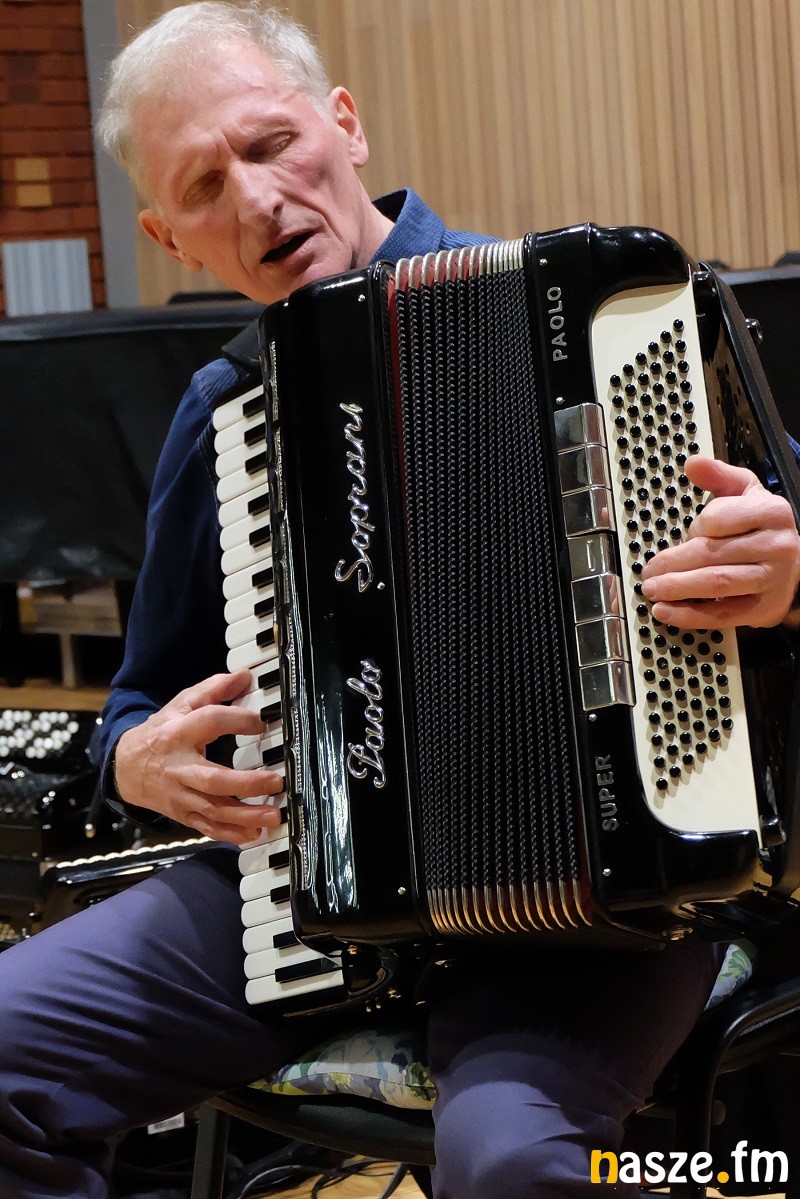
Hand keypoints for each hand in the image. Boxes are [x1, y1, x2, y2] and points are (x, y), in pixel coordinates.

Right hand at [113, 669, 283, 843]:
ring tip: (273, 816)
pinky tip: (253, 834)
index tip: (262, 724)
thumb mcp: (180, 705)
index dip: (238, 720)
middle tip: (276, 781)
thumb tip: (244, 676)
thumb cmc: (160, 733)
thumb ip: (213, 689)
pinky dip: (230, 834)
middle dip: (246, 784)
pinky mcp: (182, 814)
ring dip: (245, 816)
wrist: (125, 767)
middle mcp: (179, 767)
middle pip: (213, 779)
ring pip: (213, 810)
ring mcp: (180, 795)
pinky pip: (207, 827)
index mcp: (178, 733)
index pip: (210, 722)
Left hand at [640, 456, 799, 629]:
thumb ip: (720, 477)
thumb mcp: (746, 494)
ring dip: (677, 588)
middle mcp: (776, 545)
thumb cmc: (761, 528)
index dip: (695, 527)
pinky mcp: (763, 608)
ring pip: (716, 584)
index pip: (719, 518)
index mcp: (770, 512)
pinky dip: (689, 615)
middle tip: (648, 571)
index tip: (684, 534)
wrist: (795, 565)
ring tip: (652, 589)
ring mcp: (771, 579)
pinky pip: (722, 615)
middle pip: (712, 553)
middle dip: (672, 563)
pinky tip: (666, 611)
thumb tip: (693, 464)